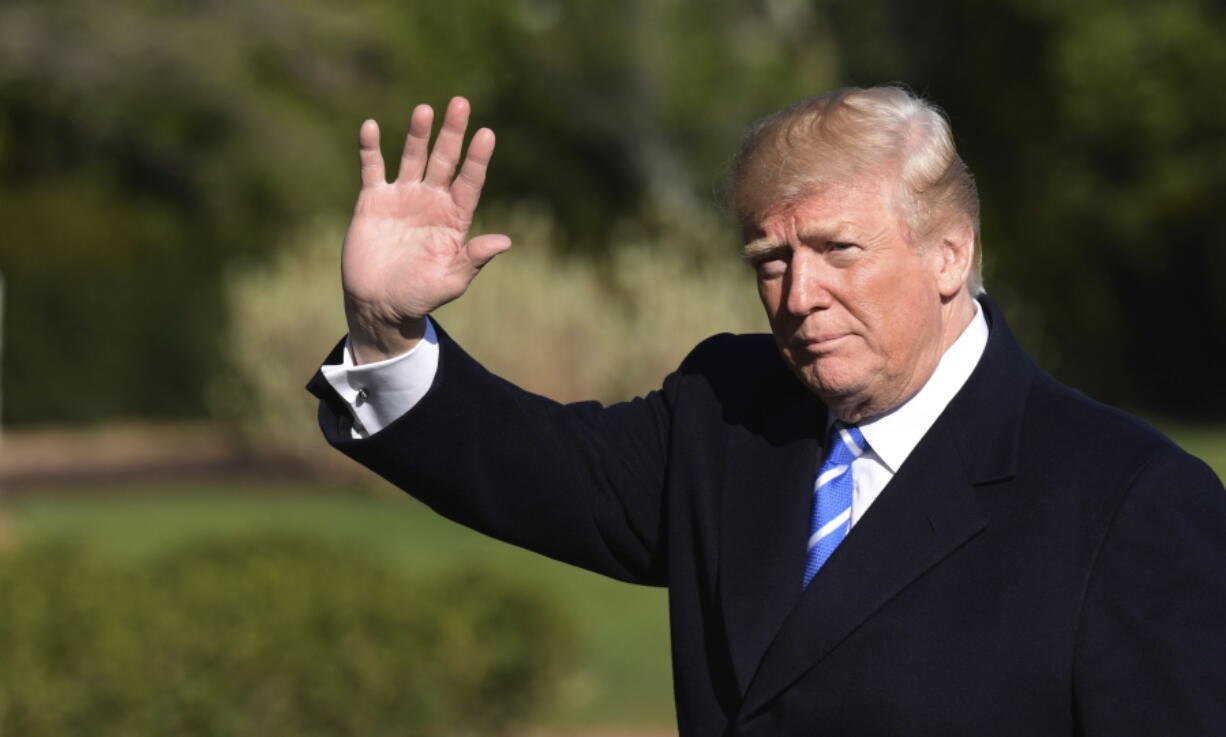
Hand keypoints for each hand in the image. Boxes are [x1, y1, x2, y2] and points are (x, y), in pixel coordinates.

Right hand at [341, 96, 510, 362]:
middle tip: (461, 102)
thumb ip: (473, 259)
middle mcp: (431, 201)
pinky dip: (370, 148)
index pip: (470, 182)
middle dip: (452, 133)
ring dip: (418, 134)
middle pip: (445, 160)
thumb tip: (505, 241)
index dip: (477, 159)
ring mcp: (402, 197)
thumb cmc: (420, 296)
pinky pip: (372, 168)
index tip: (487, 134)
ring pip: (412, 156)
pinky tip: (370, 126)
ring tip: (424, 110)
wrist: (380, 304)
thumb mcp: (451, 282)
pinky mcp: (373, 200)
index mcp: (454, 218)